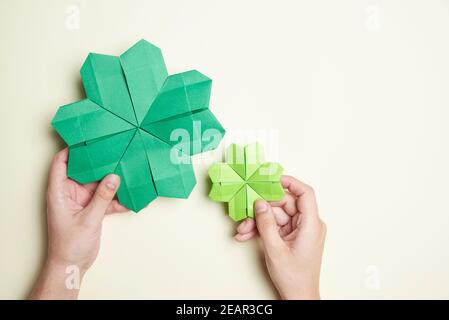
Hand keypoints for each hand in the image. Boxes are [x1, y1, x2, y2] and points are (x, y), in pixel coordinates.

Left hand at [29, 148, 127, 298]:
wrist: (72, 266)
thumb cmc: (69, 245)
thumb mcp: (88, 219)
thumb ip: (103, 197)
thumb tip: (114, 177)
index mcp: (59, 192)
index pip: (61, 163)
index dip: (72, 150)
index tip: (89, 139)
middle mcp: (70, 193)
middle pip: (84, 171)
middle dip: (100, 163)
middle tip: (116, 151)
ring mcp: (82, 201)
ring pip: (98, 184)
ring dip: (112, 181)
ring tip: (128, 170)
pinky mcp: (92, 209)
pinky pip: (106, 198)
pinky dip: (117, 198)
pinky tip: (131, 195)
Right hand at [235, 175, 325, 299]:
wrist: (298, 296)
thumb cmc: (294, 277)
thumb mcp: (275, 248)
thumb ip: (266, 223)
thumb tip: (260, 203)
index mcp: (311, 224)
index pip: (305, 194)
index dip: (289, 183)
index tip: (272, 179)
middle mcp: (307, 224)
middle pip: (284, 204)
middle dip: (262, 209)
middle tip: (246, 213)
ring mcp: (299, 230)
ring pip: (276, 215)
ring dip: (257, 222)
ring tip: (243, 230)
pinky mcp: (292, 236)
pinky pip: (275, 225)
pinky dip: (261, 229)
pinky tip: (247, 235)